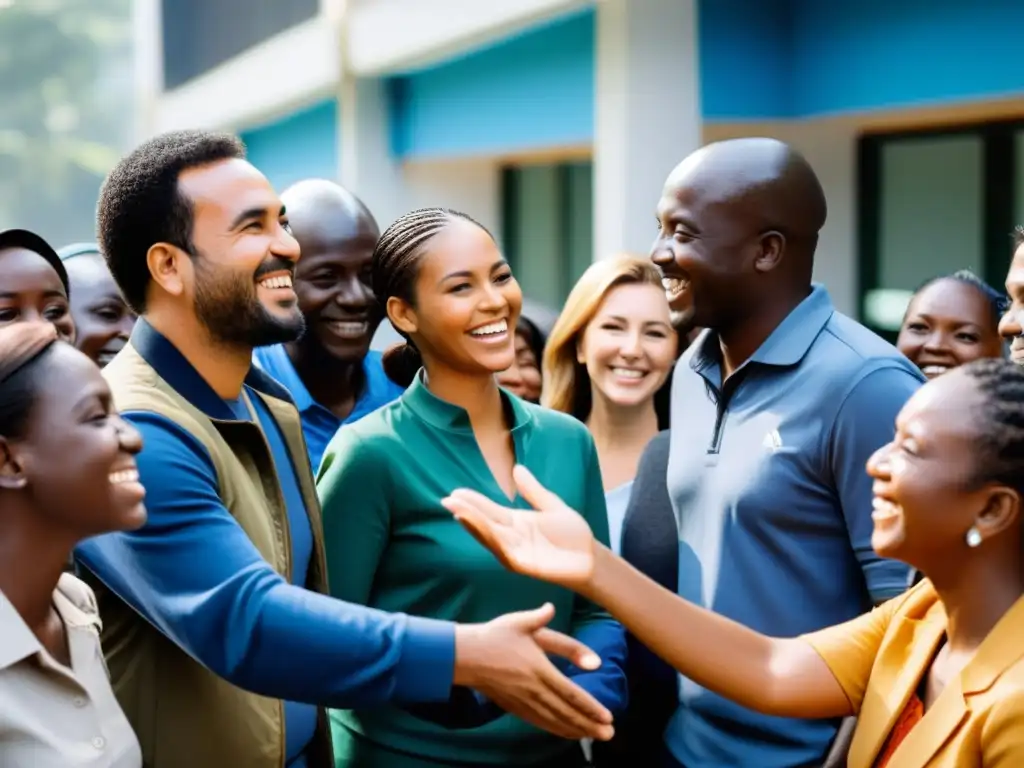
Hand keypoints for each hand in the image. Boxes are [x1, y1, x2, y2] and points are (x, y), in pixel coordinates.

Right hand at [442, 465, 595, 589]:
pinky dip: (489, 538)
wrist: (591, 558)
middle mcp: (511, 537)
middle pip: (484, 522)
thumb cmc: (573, 535)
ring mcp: (515, 550)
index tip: (455, 491)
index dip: (473, 501)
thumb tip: (517, 469)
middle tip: (446, 499)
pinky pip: (502, 549)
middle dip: (466, 511)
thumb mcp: (551, 505)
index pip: (489, 510)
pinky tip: (480, 528)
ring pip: (489, 535)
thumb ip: (533, 490)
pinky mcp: (522, 563)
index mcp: (516, 522)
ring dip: (473, 523)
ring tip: (457, 509)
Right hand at [453, 603, 613, 740]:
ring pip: (554, 720)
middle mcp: (533, 689)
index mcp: (539, 668)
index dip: (590, 707)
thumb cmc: (494, 636)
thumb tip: (554, 608)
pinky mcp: (514, 706)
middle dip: (589, 725)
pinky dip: (556, 729)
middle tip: (609, 735)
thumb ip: (542, 618)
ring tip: (593, 737)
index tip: (608, 717)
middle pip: (565, 712)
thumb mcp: (520, 622)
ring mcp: (523, 701)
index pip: (570, 692)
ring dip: (575, 730)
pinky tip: (567, 733)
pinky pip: (539, 722)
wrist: (464, 656)